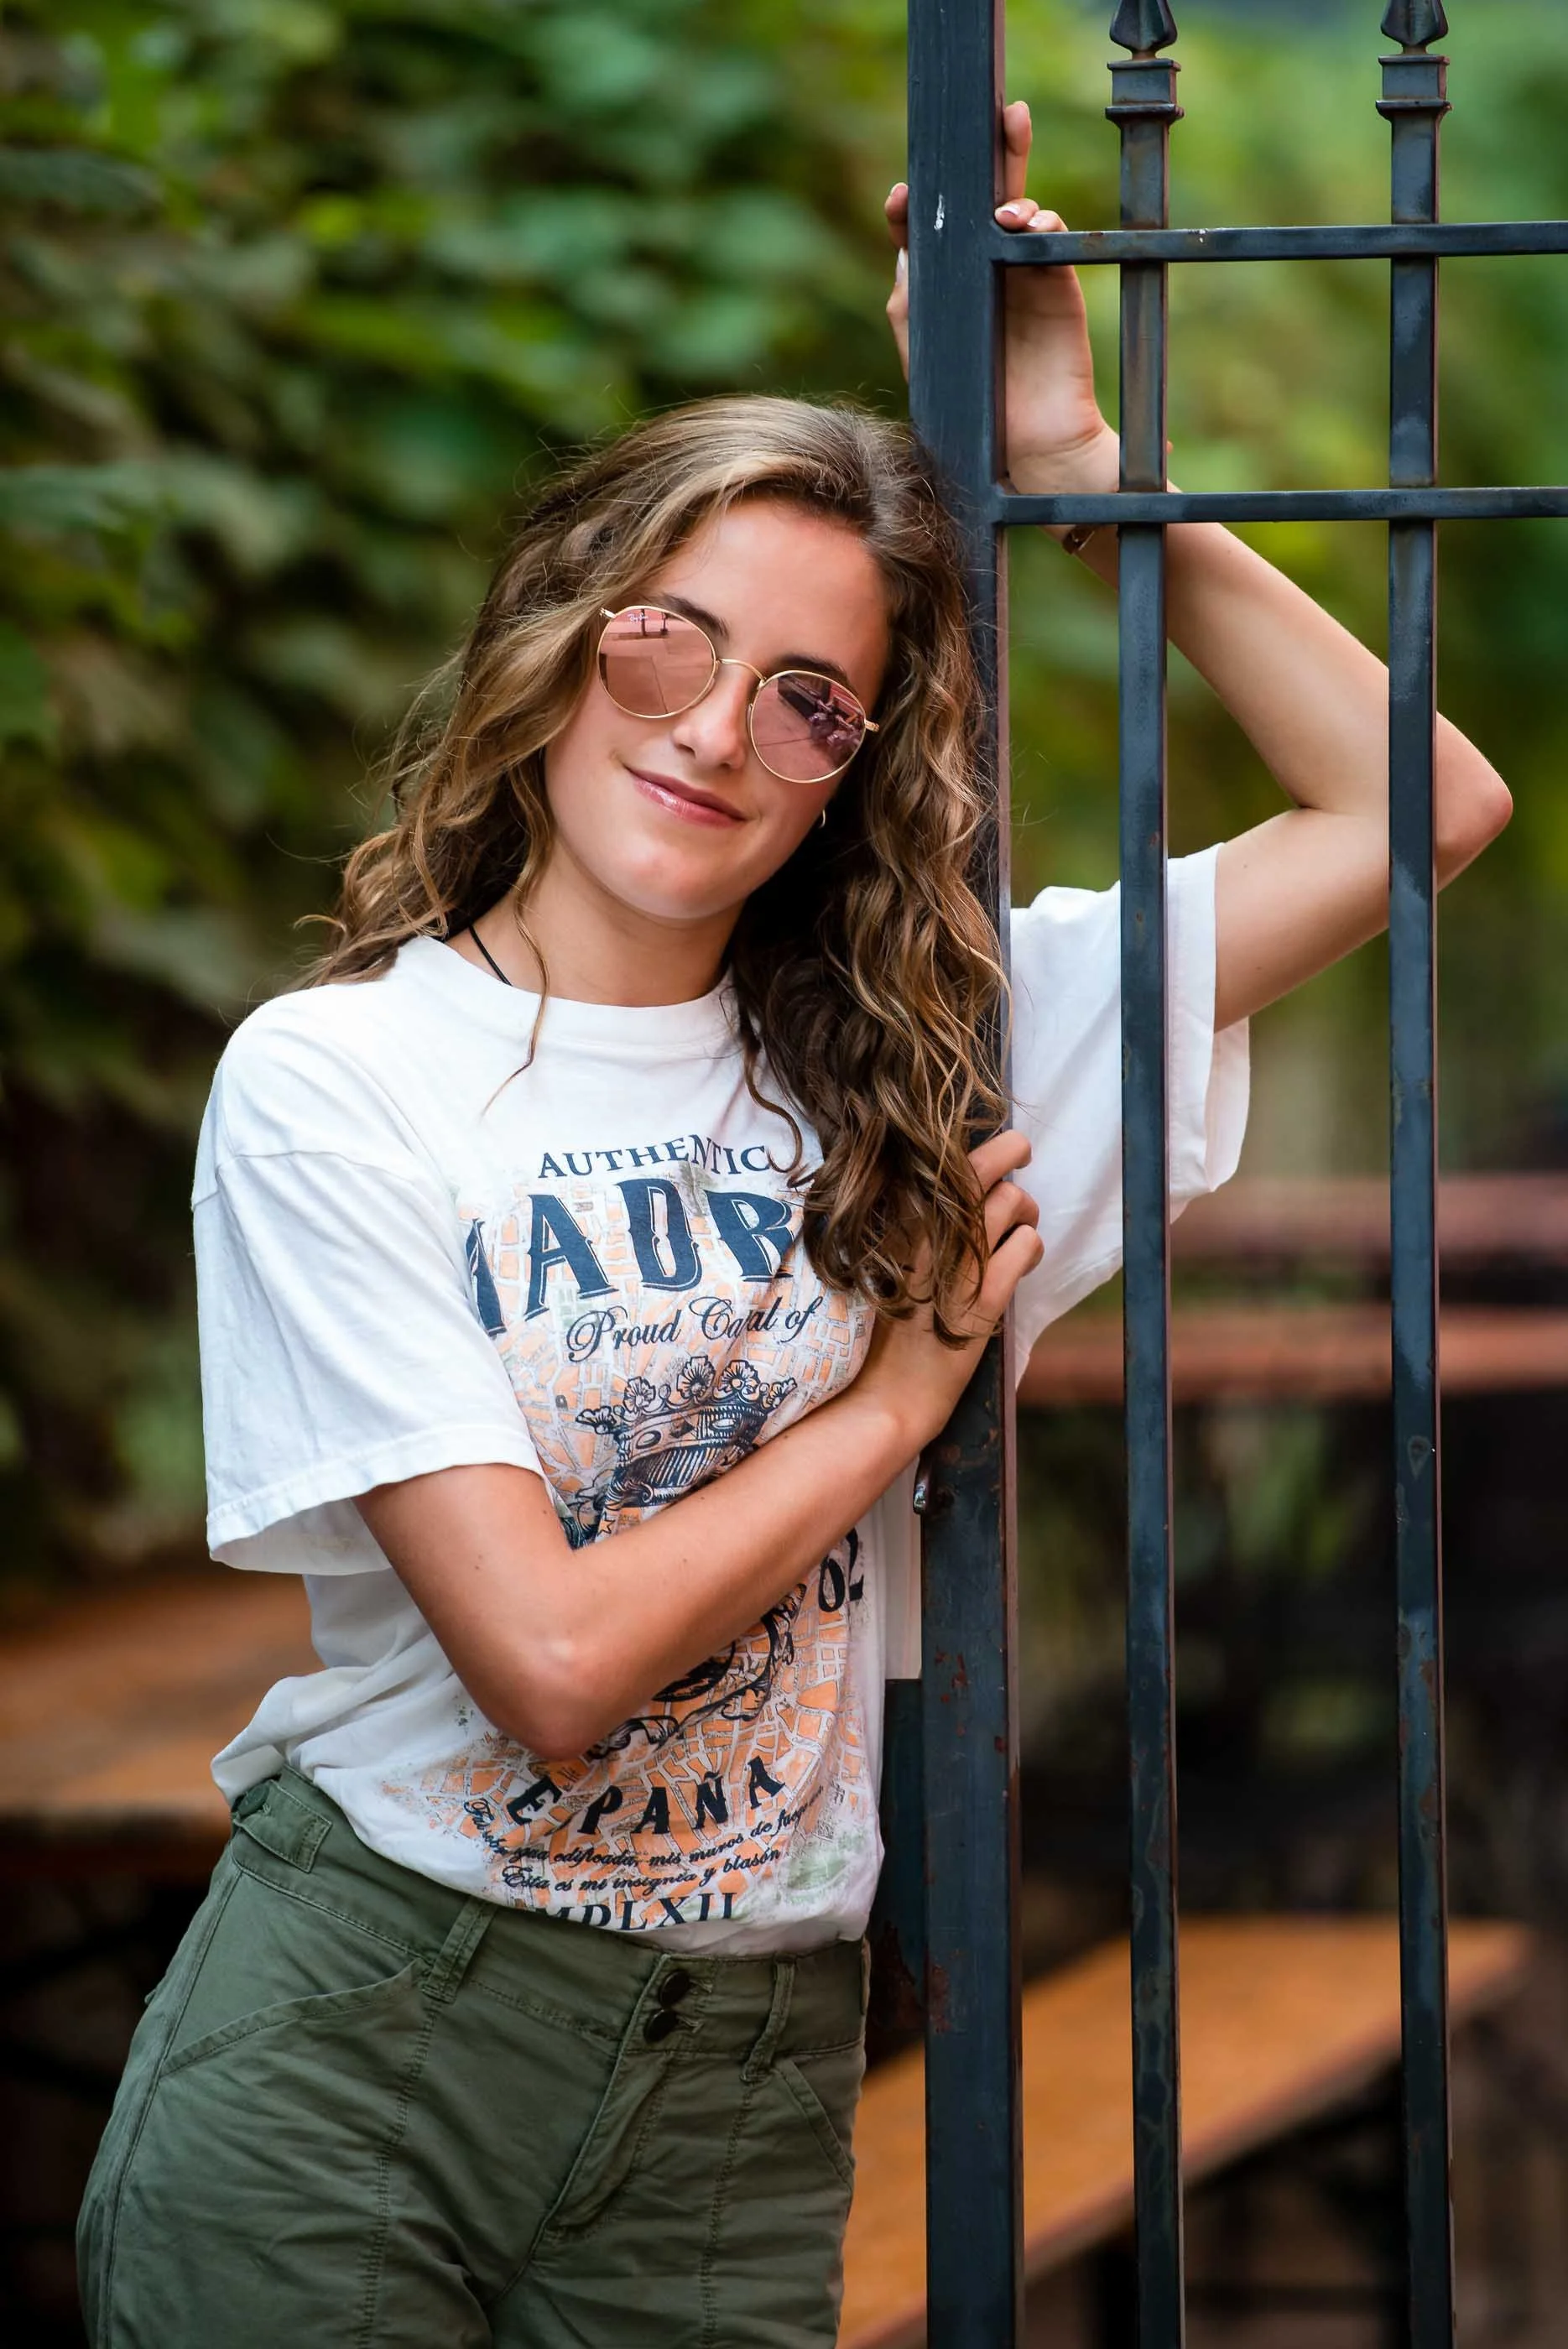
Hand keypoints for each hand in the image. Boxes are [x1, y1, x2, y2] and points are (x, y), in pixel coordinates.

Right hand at [854, 1129, 1043, 1453]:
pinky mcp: (985, 1297)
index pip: (938, 1164)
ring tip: (1022, 1223)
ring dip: (1024, 1208)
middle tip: (1021, 1150)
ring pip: (1010, 1202)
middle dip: (1009, 1149)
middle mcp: (925, 1235)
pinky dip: (1031, 1247)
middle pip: (979, 1168)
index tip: (985, 1148)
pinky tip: (1025, 1259)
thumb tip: (931, 1197)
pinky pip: (1026, 1247)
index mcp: (894, 1225)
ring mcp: (956, 1264)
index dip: (970, 1147)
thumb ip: (899, 1232)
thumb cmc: (873, 1337)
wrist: (882, 1396)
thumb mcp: (874, 1271)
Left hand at [885, 99, 1119, 512]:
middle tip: (996, 116)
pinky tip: (1028, 224)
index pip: (933, 232)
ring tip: (1005, 211)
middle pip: (986, 200)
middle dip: (991, 158)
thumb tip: (906, 253)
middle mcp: (987, 272)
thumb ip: (910, 307)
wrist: (1028, 452)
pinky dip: (1043, 226)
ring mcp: (1025, 277)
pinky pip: (1054, 244)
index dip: (919, 207)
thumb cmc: (972, 410)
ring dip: (1015, 197)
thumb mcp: (927, 356)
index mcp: (950, 287)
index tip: (903, 198)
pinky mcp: (1059, 289)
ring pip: (1023, 213)